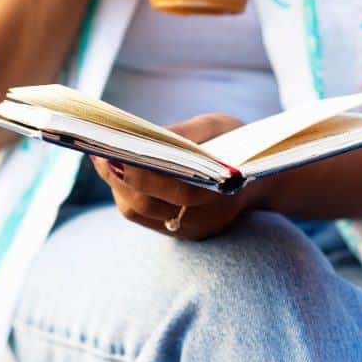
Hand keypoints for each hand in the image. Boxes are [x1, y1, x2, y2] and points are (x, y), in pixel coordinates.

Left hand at [93, 113, 269, 239]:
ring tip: (101, 157)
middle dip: (118, 177)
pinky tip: (115, 171)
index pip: (176, 189)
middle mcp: (207, 218)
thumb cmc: (240, 145)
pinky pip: (142, 216)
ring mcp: (193, 230)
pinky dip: (124, 192)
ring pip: (139, 212)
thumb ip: (184, 134)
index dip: (141, 172)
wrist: (264, 180)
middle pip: (147, 204)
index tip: (115, 150)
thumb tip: (139, 134)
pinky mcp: (181, 233)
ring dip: (116, 185)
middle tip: (97, 151)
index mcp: (224, 192)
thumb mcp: (219, 128)